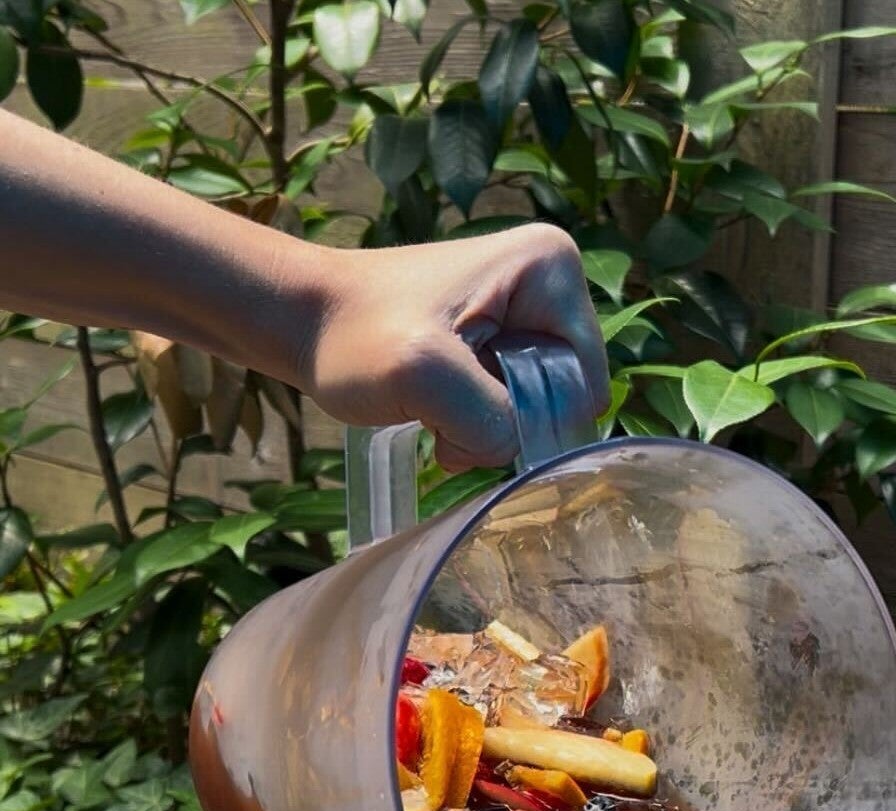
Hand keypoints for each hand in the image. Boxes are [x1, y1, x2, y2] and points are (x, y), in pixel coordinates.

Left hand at [297, 225, 609, 470]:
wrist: (302, 323)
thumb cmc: (354, 335)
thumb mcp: (423, 374)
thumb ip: (490, 417)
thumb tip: (518, 449)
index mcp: (552, 268)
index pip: (584, 385)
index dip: (531, 416)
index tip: (464, 401)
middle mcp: (551, 284)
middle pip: (564, 401)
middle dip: (506, 423)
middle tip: (443, 408)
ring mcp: (526, 314)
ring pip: (534, 414)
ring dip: (483, 429)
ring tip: (433, 404)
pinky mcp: (500, 341)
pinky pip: (512, 410)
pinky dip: (473, 426)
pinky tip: (434, 407)